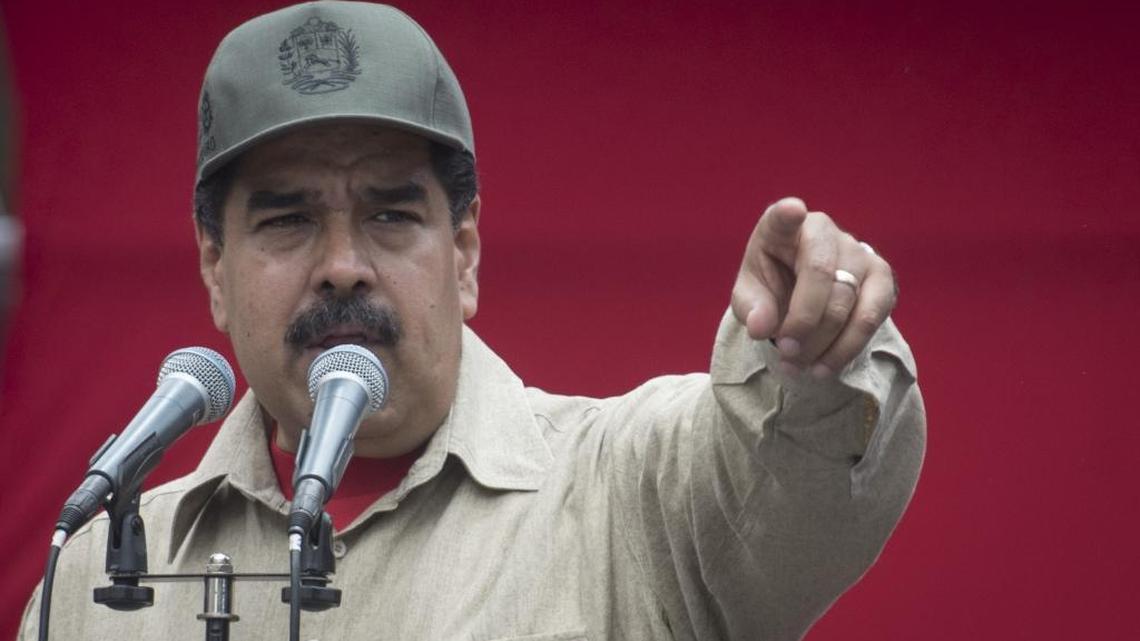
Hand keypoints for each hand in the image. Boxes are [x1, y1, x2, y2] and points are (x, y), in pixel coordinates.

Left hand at [730, 197, 896, 378]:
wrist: (804, 297)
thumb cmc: (771, 290)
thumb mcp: (749, 298)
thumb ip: (751, 309)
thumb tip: (761, 327)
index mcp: (781, 228)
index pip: (783, 216)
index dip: (787, 214)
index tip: (791, 210)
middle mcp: (823, 231)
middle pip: (820, 274)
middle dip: (803, 321)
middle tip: (786, 352)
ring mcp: (857, 251)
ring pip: (846, 300)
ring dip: (822, 342)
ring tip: (798, 365)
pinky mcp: (881, 277)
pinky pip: (871, 316)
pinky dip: (846, 348)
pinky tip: (824, 367)